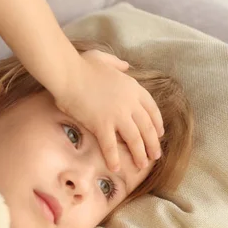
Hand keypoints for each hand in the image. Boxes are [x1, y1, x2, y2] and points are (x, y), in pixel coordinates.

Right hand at [55, 50, 163, 171]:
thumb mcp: (105, 59)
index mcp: (132, 87)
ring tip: (141, 166)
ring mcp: (117, 115)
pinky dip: (114, 158)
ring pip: (134, 139)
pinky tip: (115, 168)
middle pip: (146, 127)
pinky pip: (110, 146)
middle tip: (155, 156)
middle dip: (152, 144)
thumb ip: (117, 63)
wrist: (68, 73)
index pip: (151, 108)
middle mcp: (129, 103)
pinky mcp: (101, 124)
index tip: (159, 134)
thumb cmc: (82, 65)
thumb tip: (126, 65)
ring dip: (139, 154)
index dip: (157, 123)